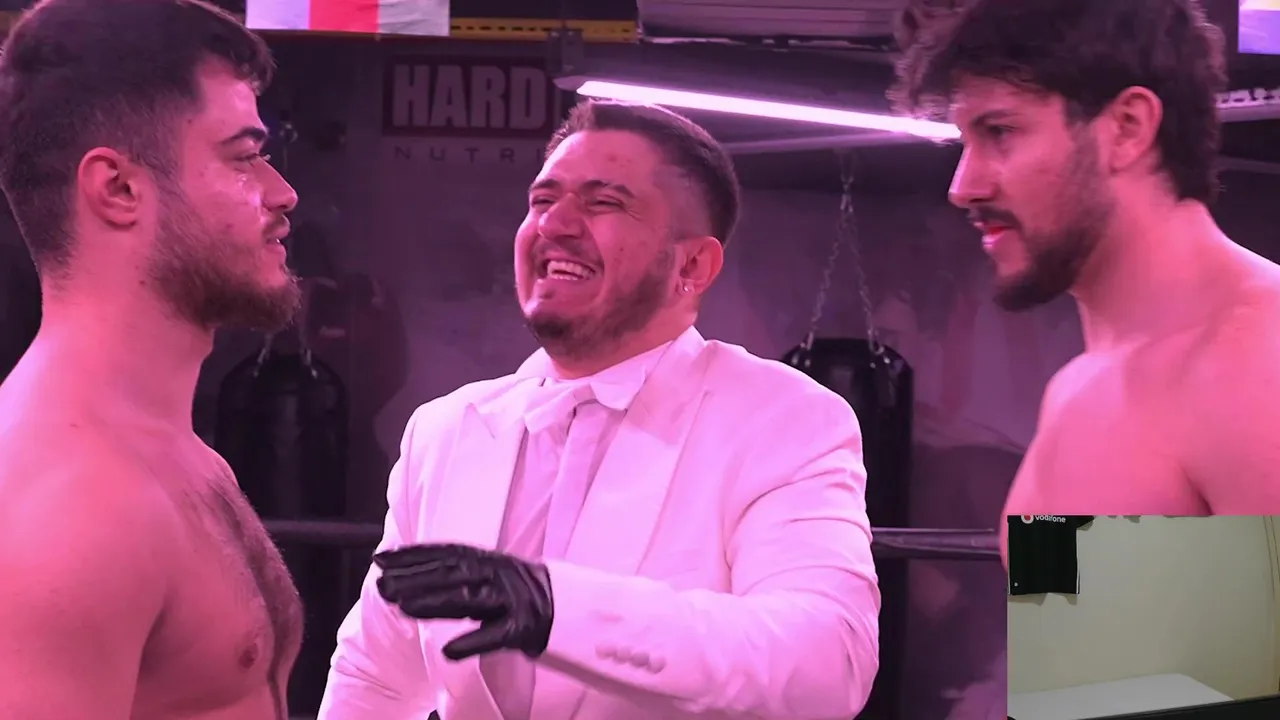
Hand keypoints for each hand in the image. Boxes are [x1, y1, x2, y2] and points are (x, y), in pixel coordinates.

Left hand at [374, 543, 554, 660]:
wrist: (563, 608)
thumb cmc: (511, 594)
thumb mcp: (482, 577)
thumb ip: (447, 576)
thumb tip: (397, 576)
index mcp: (485, 560)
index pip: (444, 553)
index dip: (412, 555)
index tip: (380, 560)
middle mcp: (496, 574)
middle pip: (452, 575)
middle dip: (415, 579)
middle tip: (383, 587)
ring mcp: (510, 600)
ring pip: (469, 599)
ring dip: (435, 602)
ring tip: (404, 608)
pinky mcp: (522, 628)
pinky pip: (495, 636)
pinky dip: (473, 643)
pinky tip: (449, 652)